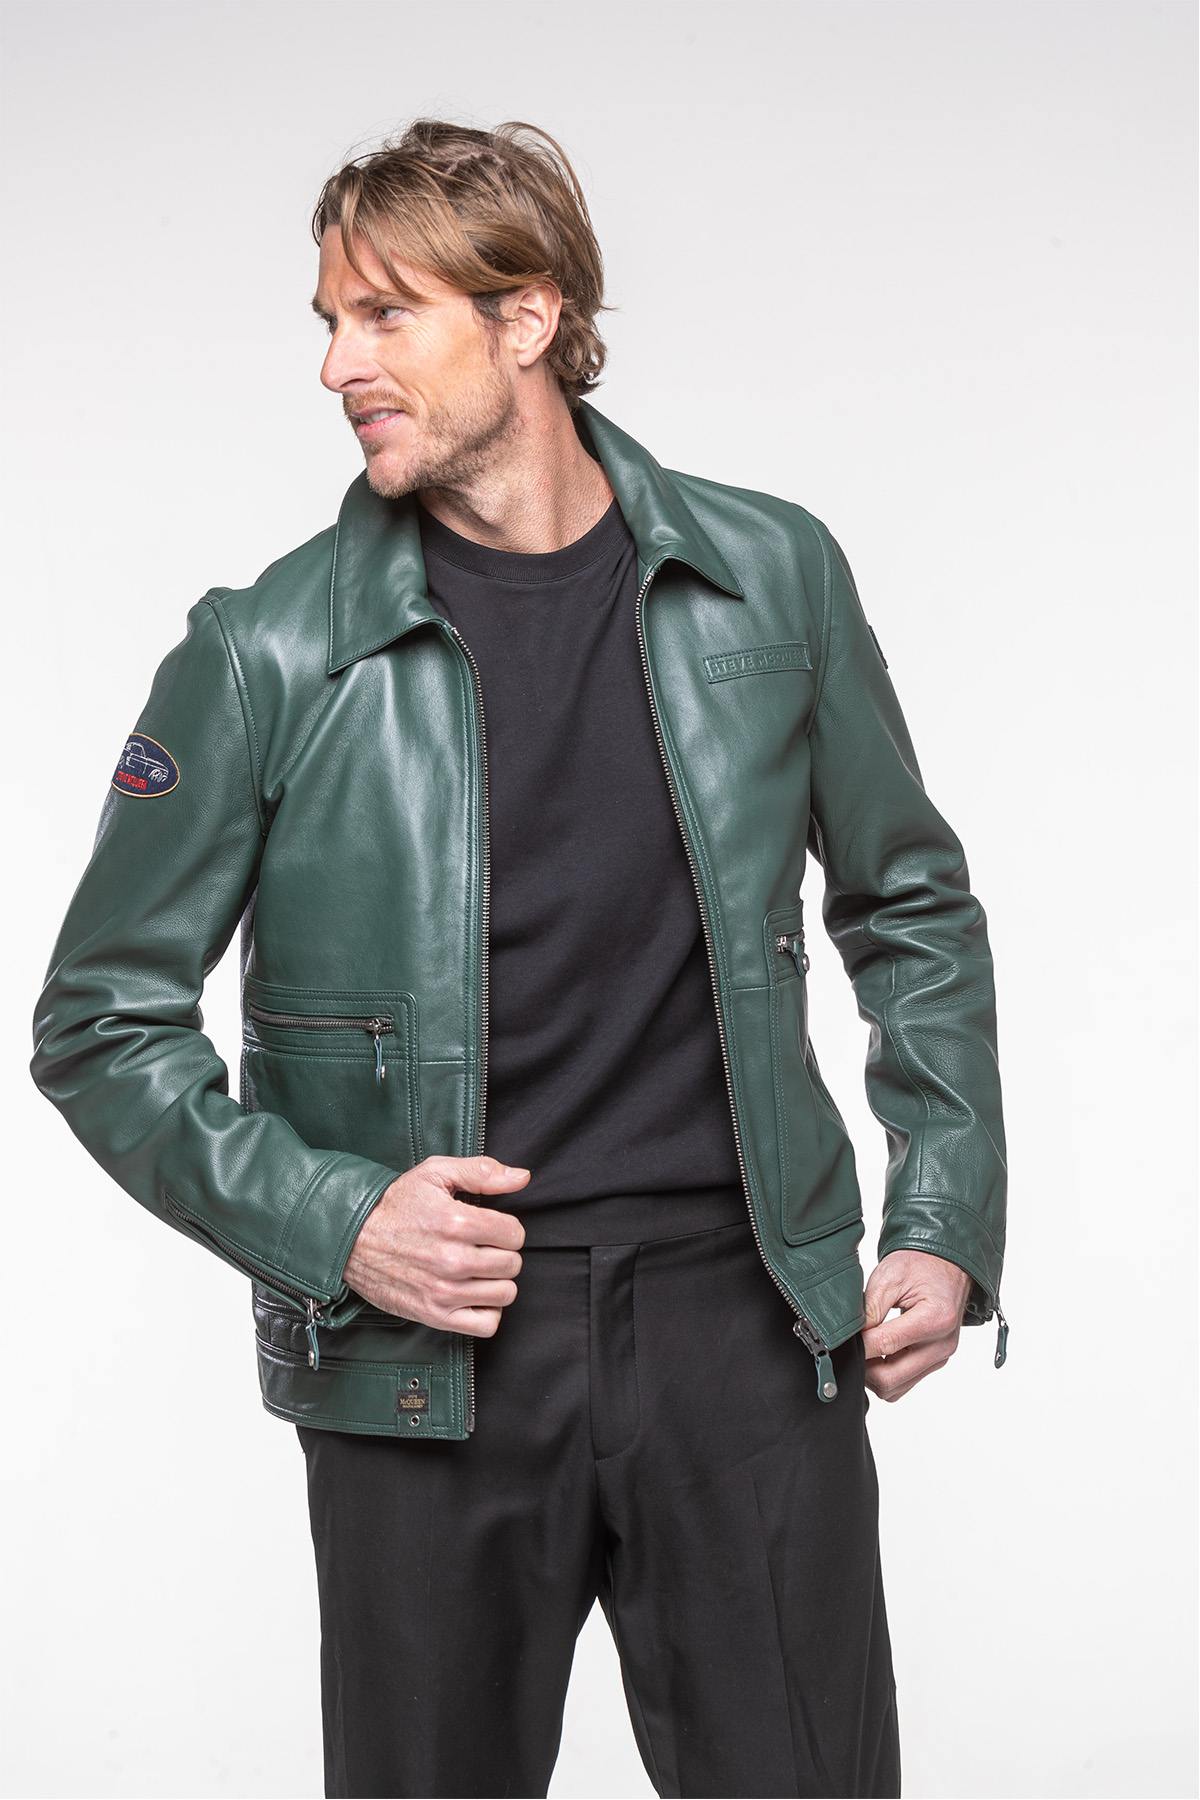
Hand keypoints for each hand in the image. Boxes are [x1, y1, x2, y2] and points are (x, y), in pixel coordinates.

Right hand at [342, 1154, 528, 1335]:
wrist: (352, 1240)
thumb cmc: (396, 1205)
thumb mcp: (435, 1174)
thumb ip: (482, 1172)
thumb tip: (522, 1177)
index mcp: (457, 1222)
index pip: (515, 1234)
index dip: (506, 1228)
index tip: (490, 1227)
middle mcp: (453, 1260)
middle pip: (512, 1264)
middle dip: (502, 1253)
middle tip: (483, 1247)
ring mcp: (444, 1292)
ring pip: (505, 1294)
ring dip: (496, 1281)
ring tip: (478, 1269)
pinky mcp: (435, 1315)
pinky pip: (486, 1325)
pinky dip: (487, 1311)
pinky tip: (473, 1293)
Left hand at [860, 1249, 972, 1400]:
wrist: (945, 1264)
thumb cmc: (919, 1264)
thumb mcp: (889, 1277)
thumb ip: (869, 1310)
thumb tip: (850, 1338)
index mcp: (935, 1318)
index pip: (886, 1344)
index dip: (858, 1345)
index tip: (841, 1340)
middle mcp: (942, 1344)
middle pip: (890, 1378)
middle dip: (863, 1366)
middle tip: (850, 1346)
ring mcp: (940, 1357)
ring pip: (895, 1388)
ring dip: (872, 1374)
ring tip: (864, 1348)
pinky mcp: (935, 1362)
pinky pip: (903, 1384)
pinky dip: (885, 1375)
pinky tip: (877, 1353)